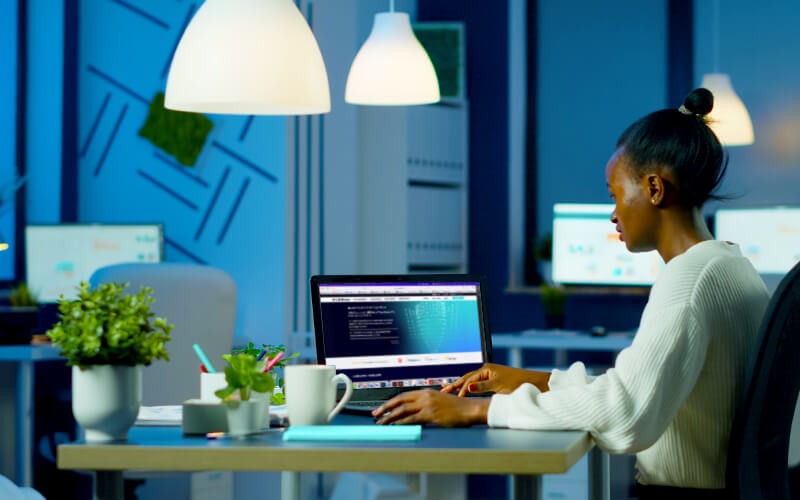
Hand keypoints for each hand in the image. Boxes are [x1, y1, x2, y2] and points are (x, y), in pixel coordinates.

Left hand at [372, 389, 489, 426]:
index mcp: (425, 391)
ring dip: (390, 417)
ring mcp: (427, 405)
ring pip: (403, 410)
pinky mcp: (431, 414)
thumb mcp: (439, 400)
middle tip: (375, 414)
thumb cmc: (456, 407)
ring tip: (382, 423)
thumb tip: (414, 410)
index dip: (391, 402)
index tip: (382, 408)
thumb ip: (426, 403)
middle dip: (385, 408)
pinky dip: (401, 422)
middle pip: (399, 400)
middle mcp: (424, 396)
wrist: (469, 409)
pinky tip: (395, 426)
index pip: (403, 395)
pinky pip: (412, 418)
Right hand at [441, 363, 550, 396]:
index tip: (455, 398)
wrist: (534, 383)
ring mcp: (489, 375)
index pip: (469, 380)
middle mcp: (486, 371)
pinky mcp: (493, 381)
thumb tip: (467, 387)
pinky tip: (463, 391)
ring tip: (448, 390)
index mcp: (487, 369)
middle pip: (467, 378)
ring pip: (471, 381)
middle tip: (442, 390)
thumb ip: (482, 387)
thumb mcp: (499, 386)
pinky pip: (476, 384)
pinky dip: (468, 388)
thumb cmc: (519, 384)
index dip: (461, 389)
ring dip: (460, 386)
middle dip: (455, 385)